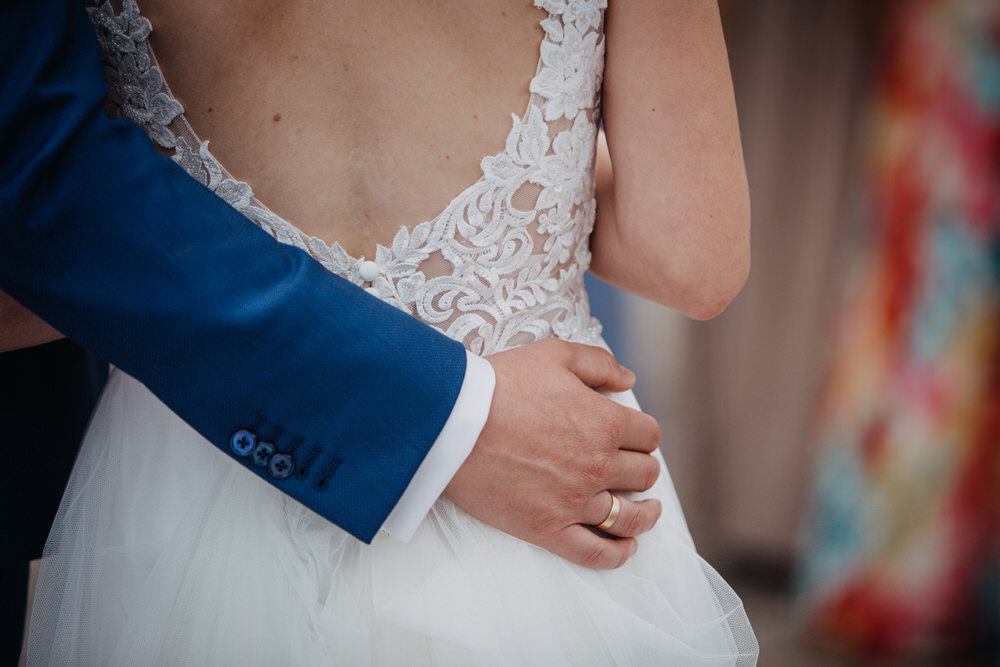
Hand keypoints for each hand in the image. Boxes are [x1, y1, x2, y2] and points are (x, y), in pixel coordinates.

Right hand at [444, 338, 662, 568]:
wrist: (452, 421)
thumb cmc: (500, 383)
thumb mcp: (554, 355)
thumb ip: (599, 364)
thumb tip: (628, 379)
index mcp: (606, 422)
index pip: (648, 436)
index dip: (643, 435)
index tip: (632, 438)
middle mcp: (598, 465)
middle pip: (644, 475)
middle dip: (642, 470)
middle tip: (632, 469)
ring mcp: (575, 501)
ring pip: (629, 518)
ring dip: (645, 515)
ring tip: (647, 512)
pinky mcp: (547, 529)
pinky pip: (596, 553)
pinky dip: (617, 554)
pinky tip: (625, 548)